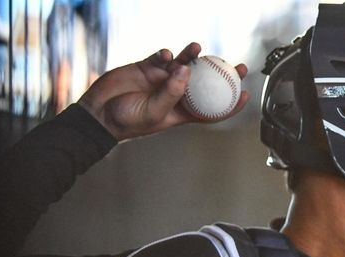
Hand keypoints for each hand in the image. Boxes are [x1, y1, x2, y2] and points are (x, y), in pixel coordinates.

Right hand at [77, 42, 249, 140]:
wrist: (99, 113)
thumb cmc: (127, 121)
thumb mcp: (154, 112)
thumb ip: (171, 92)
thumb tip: (186, 70)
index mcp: (181, 112)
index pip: (212, 109)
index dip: (230, 103)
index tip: (245, 94)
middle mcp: (176, 94)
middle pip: (204, 83)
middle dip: (222, 73)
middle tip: (238, 65)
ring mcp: (162, 80)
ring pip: (184, 64)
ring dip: (192, 56)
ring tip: (197, 47)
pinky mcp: (147, 67)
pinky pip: (162, 57)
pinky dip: (166, 53)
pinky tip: (166, 54)